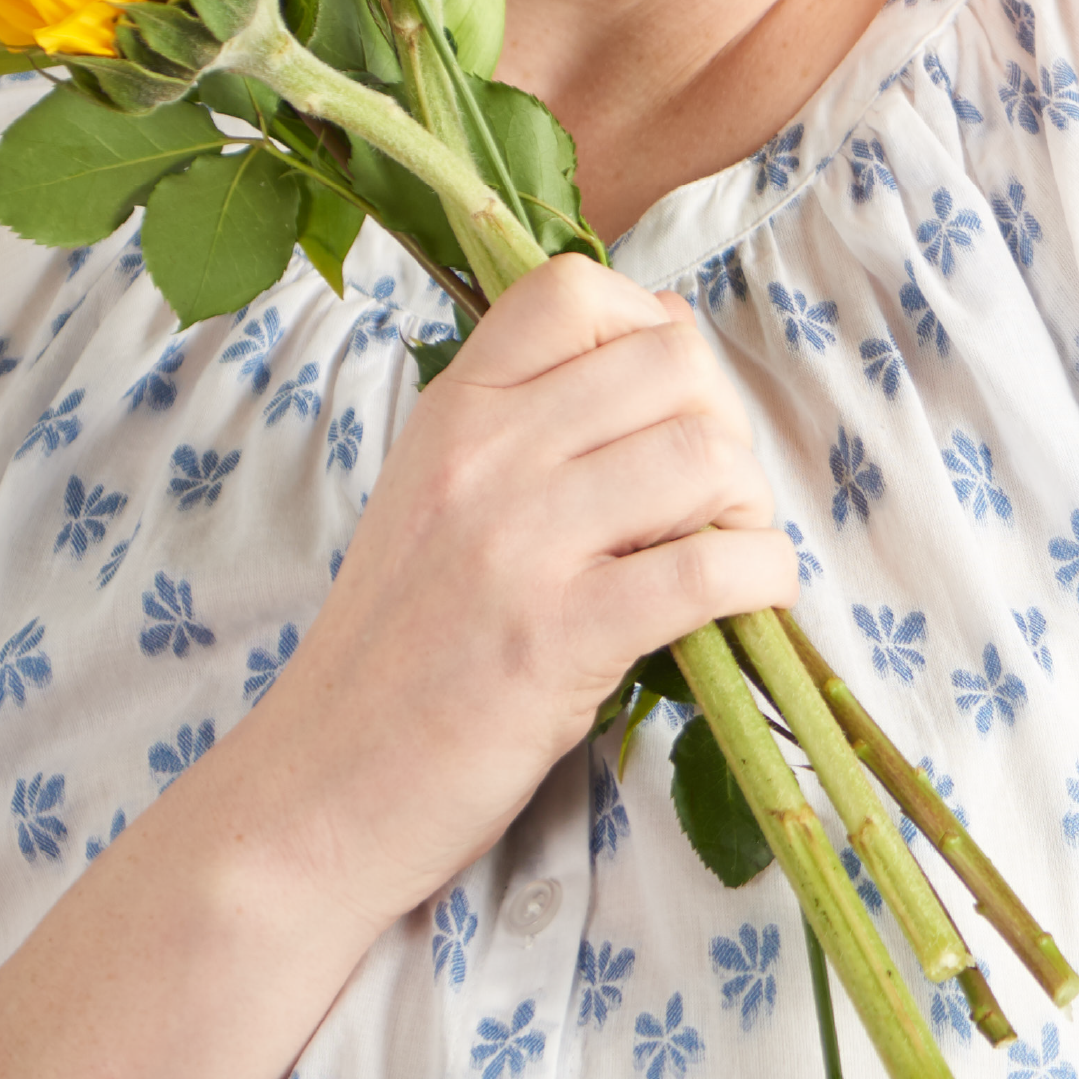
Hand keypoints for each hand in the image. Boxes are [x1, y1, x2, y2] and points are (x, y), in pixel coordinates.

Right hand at [234, 253, 795, 929]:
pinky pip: (708, 569)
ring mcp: (519, 544)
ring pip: (706, 457)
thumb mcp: (436, 498)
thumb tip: (669, 338)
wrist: (319, 788)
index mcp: (453, 410)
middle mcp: (484, 455)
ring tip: (723, 557)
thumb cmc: (396, 651)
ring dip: (749, 508)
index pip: (575, 289)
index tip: (662, 408)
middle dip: (725, 428)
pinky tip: (745, 605)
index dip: (652, 331)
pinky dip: (760, 580)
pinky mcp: (557, 639)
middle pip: (673, 365)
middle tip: (712, 502)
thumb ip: (530, 422)